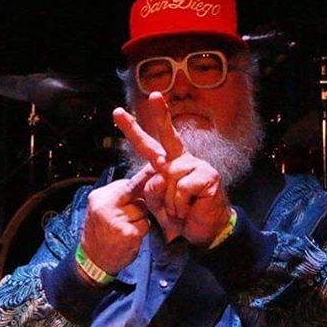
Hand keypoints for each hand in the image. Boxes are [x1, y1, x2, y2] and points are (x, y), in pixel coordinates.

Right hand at [80, 164, 153, 274]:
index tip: (158, 166)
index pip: (129, 182)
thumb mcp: (103, 208)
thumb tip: (147, 180)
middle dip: (140, 202)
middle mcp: (106, 205)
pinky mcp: (128, 233)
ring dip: (140, 218)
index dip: (145, 177)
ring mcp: (117, 219)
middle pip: (139, 194)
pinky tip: (129, 237)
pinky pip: (145, 225)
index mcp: (100, 196)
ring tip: (126, 227)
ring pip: (143, 210)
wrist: (92, 259)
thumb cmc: (100, 231)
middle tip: (127, 215)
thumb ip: (121, 195)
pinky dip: (141, 230)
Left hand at [113, 93, 231, 245]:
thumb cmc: (179, 215)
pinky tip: (190, 207)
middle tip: (154, 95)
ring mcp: (196, 165)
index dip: (132, 129)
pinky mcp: (208, 175)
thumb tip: (160, 173)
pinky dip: (181, 204)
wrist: (201, 231)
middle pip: (168, 135)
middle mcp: (181, 160)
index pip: (147, 145)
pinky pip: (182, 189)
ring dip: (170, 201)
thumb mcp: (157, 203)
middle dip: (161, 114)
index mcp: (167, 164)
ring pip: (169, 178)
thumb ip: (151, 188)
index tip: (118, 112)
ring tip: (180, 208)